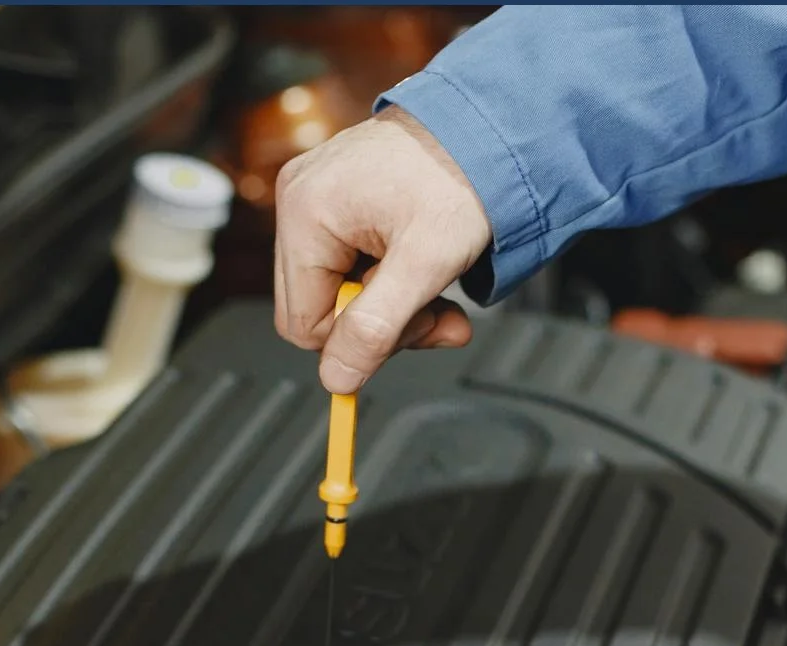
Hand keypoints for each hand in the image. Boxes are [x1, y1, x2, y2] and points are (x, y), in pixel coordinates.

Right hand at [274, 105, 492, 393]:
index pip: (305, 324)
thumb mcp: (425, 264)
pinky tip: (421, 260)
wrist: (488, 126)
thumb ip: (376, 328)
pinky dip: (390, 275)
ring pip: (337, 288)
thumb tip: (336, 379)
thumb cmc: (462, 176)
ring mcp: (314, 194)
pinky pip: (347, 260)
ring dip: (392, 302)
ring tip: (437, 283)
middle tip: (436, 311)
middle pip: (318, 307)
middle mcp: (298, 199)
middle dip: (381, 323)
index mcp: (306, 214)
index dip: (360, 341)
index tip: (415, 327)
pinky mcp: (334, 195)